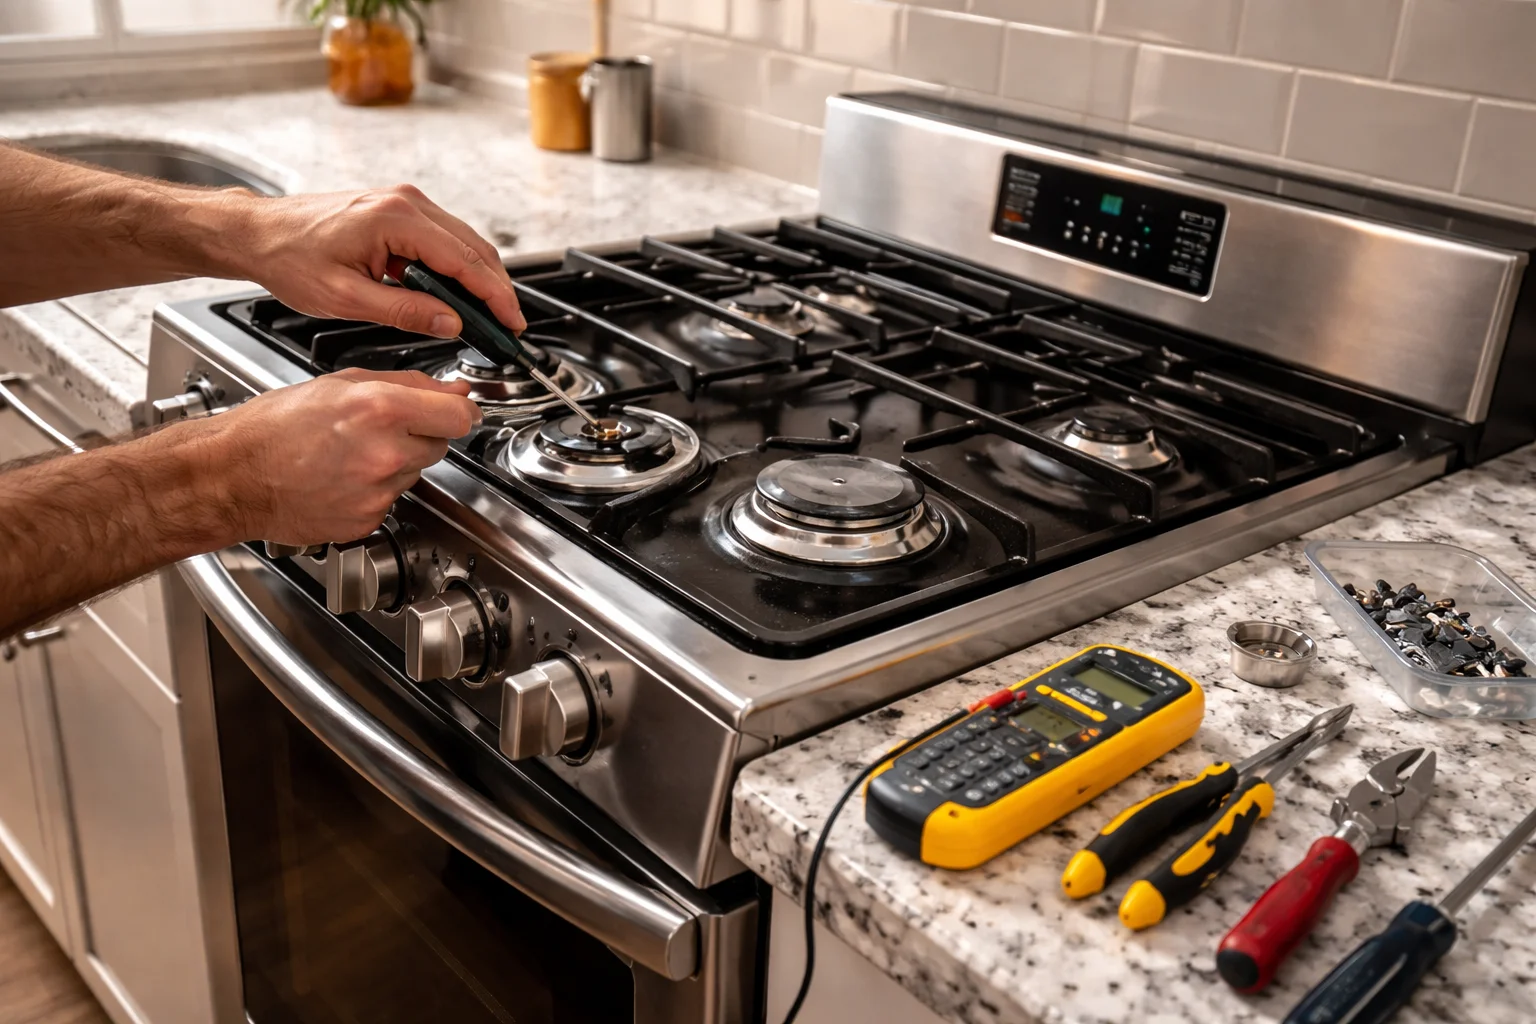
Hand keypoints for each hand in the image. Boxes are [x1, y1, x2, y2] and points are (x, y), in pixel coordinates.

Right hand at [198, 368, 481, 544]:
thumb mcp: (339, 383)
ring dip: (396, 461)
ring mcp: (379, 492)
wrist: (234, 476)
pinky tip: (343, 477)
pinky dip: (375, 489)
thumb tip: (450, 390)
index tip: (457, 410)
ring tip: (351, 452)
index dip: (460, 412)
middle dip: (421, 434)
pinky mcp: (369, 519)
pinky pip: (392, 499)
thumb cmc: (273, 427)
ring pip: (416, 472)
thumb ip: (404, 384)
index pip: (460, 416)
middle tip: (380, 428)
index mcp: (381, 410)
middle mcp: (386, 453)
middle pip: (440, 444)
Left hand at [220, 183, 525, 338]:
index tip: (511, 323)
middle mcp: (406, 203)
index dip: (495, 296)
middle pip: (474, 248)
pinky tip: (459, 295)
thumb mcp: (346, 297)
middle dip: (496, 289)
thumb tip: (450, 323)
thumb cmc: (289, 257)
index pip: (465, 261)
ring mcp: (404, 203)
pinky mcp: (399, 210)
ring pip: (464, 243)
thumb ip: (405, 311)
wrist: (258, 233)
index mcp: (395, 219)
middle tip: (508, 326)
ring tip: (488, 316)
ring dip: (479, 279)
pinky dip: (458, 268)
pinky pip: (444, 239)